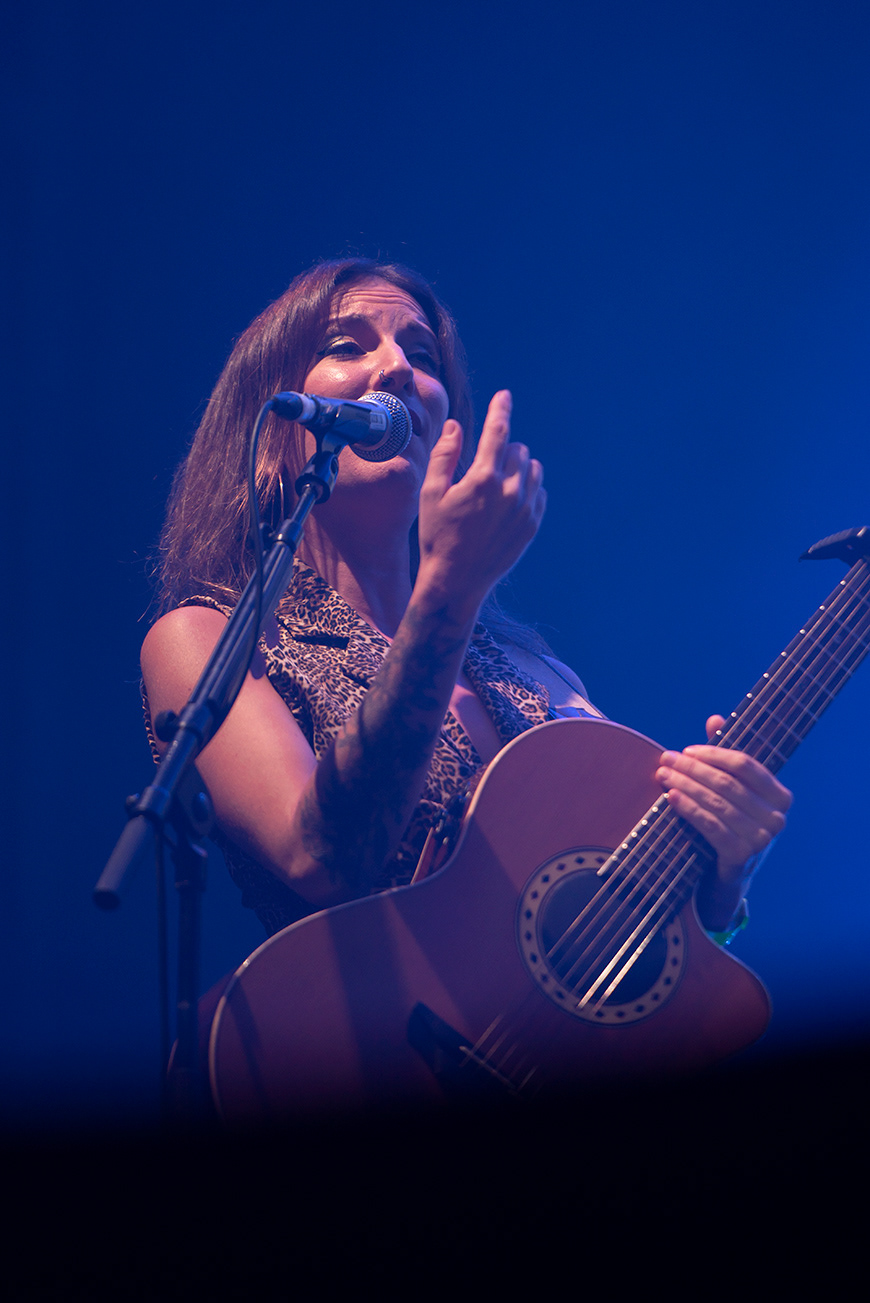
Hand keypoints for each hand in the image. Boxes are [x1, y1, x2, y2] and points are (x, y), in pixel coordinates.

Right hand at [416, 391, 545, 611]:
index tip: (504, 396)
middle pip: (517, 449)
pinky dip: (527, 489)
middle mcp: (509, 491)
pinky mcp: (532, 526)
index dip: (500, 409)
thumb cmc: (437, 536)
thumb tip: (455, 426)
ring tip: (497, 483)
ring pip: (532, 469)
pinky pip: (539, 493)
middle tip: (484, 467)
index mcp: (482, 479)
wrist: (456, 582)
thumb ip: (445, 456)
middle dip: (502, 450)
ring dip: (518, 467)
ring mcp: (525, 510)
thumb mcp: (431, 494)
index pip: (498, 431)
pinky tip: (508, 501)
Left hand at [655, 715, 792, 929]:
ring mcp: (762, 840)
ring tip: (663, 775)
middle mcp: (777, 818)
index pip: (745, 765)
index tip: (687, 749)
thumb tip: (714, 719)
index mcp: (780, 797)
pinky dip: (689, 808)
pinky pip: (710, 826)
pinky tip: (670, 797)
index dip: (714, 753)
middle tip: (666, 759)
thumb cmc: (730, 824)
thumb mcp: (731, 791)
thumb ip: (723, 756)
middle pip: (727, 783)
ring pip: (717, 803)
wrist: (728, 876)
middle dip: (693, 768)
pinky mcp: (741, 857)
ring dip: (685, 785)